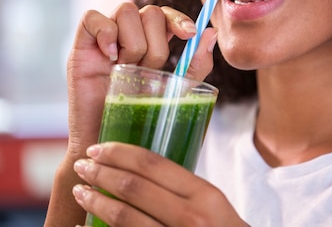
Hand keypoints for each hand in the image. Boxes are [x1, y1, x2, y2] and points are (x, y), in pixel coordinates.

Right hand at [65, 3, 216, 159]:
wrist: (112, 148)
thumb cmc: (144, 119)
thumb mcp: (178, 90)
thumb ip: (196, 63)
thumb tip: (211, 32)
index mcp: (152, 42)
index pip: (167, 15)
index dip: (179, 18)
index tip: (190, 35)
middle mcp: (130, 36)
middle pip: (151, 12)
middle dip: (157, 43)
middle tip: (148, 71)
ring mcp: (105, 39)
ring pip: (127, 11)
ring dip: (133, 43)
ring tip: (126, 70)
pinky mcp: (82, 47)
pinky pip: (92, 18)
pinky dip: (106, 33)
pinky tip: (111, 59)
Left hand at [72, 142, 247, 226]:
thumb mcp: (213, 205)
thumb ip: (184, 190)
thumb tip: (140, 170)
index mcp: (205, 195)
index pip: (154, 165)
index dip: (120, 153)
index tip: (99, 148)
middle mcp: (191, 217)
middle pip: (133, 187)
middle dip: (101, 173)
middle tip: (83, 165)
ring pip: (123, 217)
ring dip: (95, 201)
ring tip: (81, 191)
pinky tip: (85, 226)